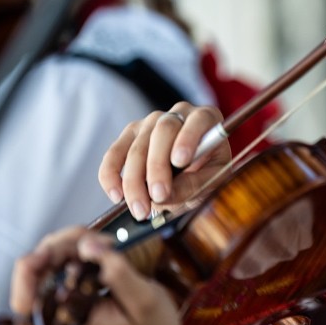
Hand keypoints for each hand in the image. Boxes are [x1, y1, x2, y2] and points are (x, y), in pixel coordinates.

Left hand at [11, 227, 182, 324]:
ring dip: (73, 246)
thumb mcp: (145, 299)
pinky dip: (78, 255)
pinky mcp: (71, 303)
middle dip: (68, 243)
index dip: (51, 253)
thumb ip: (116, 271)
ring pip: (50, 264)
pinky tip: (99, 253)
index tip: (87, 242)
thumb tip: (87, 244)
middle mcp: (59, 317)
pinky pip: (62, 271)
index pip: (35, 281)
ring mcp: (63, 309)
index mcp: (71, 322)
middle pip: (40, 266)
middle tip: (104, 240)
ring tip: (106, 245)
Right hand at [98, 102, 230, 219]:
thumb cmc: (208, 171)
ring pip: (137, 147)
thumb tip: (164, 196)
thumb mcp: (213, 180)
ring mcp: (150, 123)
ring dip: (134, 181)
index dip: (187, 138)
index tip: (180, 161)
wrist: (194, 170)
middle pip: (162, 132)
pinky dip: (112, 176)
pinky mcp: (130, 136)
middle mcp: (176, 115)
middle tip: (158, 196)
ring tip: (140, 209)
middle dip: (157, 167)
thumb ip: (194, 185)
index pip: (198, 121)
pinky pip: (115, 154)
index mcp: (205, 118)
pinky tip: (116, 196)